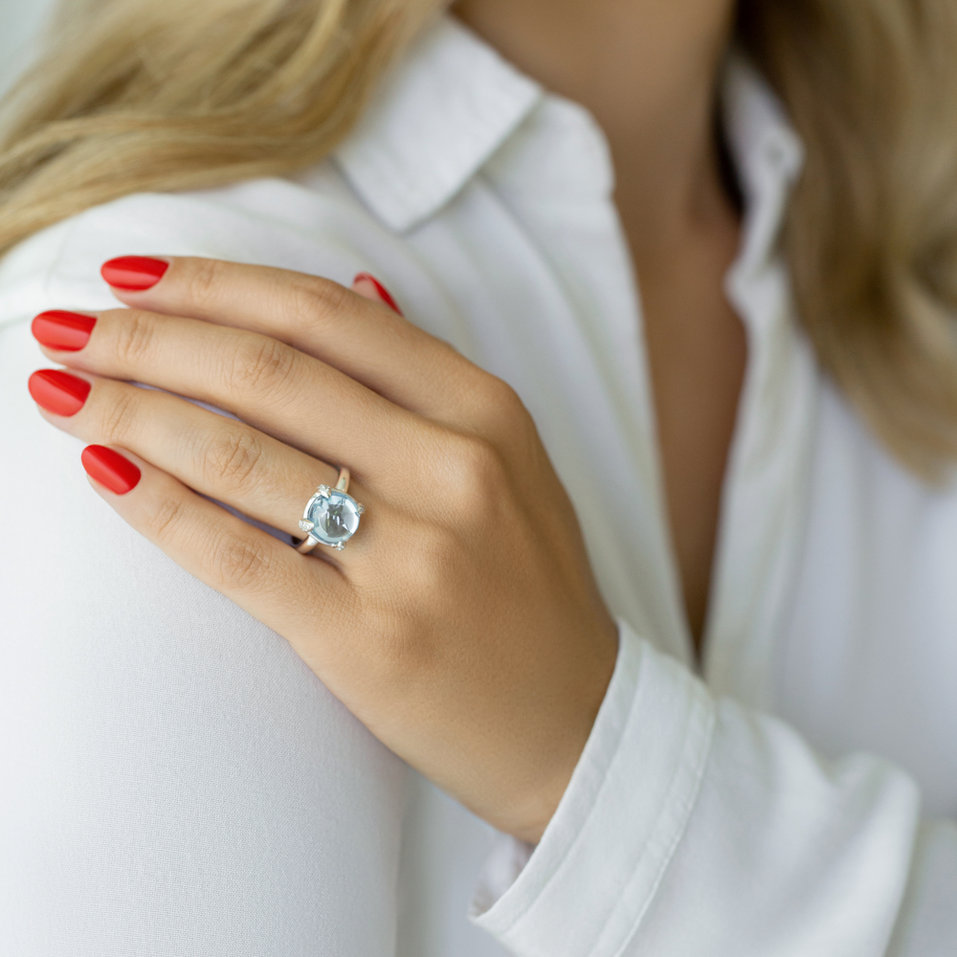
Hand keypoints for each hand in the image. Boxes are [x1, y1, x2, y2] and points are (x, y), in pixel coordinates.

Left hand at [27, 255, 619, 843]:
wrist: (574, 721)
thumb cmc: (532, 587)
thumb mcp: (513, 461)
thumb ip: (432, 378)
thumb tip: (359, 290)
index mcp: (486, 412)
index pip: (326, 317)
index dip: (214, 285)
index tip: (133, 279)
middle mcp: (455, 470)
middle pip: (269, 373)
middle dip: (148, 340)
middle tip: (68, 328)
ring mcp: (415, 557)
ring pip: (240, 456)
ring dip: (129, 412)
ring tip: (61, 391)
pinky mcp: (369, 640)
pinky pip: (240, 556)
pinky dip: (158, 507)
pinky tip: (103, 471)